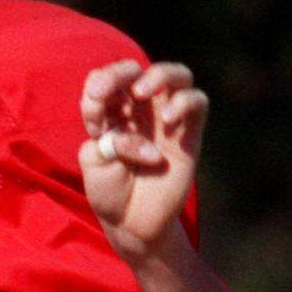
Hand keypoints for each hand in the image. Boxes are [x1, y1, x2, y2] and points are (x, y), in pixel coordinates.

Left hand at [78, 60, 208, 259]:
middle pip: (135, 69)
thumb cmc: (110, 189)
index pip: (104, 79)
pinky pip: (198, 102)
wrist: (132, 222)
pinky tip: (167, 119)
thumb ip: (104, 136)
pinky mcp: (190, 134)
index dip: (96, 89)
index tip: (94, 123)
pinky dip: (183, 102)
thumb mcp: (93, 159)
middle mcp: (139, 111)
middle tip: (105, 93)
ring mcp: (166, 120)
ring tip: (142, 93)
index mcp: (111, 111)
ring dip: (158, 75)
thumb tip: (130, 131)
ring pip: (176, 75)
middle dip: (118, 73)